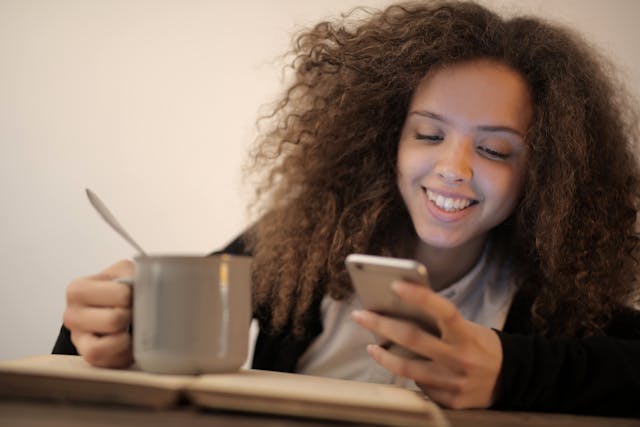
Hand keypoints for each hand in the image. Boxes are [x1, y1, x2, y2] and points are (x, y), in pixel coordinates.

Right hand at [63, 260, 133, 367]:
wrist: (110, 307)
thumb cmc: (119, 288)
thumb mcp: (124, 271)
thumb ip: (133, 274)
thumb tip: (148, 287)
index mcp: (78, 290)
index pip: (122, 294)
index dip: (136, 296)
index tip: (135, 294)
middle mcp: (71, 315)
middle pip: (115, 320)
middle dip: (131, 317)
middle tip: (133, 312)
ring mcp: (77, 339)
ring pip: (103, 347)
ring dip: (125, 339)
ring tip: (130, 328)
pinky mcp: (88, 358)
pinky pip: (108, 363)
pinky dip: (124, 354)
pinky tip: (129, 342)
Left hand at [351, 280, 502, 408]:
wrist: (513, 379)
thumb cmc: (480, 345)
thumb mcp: (468, 328)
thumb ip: (439, 324)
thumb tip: (399, 314)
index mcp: (467, 334)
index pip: (443, 310)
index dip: (420, 296)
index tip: (395, 284)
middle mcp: (460, 358)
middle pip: (413, 338)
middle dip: (381, 325)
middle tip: (360, 315)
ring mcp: (454, 382)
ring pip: (408, 368)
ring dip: (384, 356)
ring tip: (371, 346)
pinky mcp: (450, 400)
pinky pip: (420, 386)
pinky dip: (408, 374)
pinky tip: (399, 365)